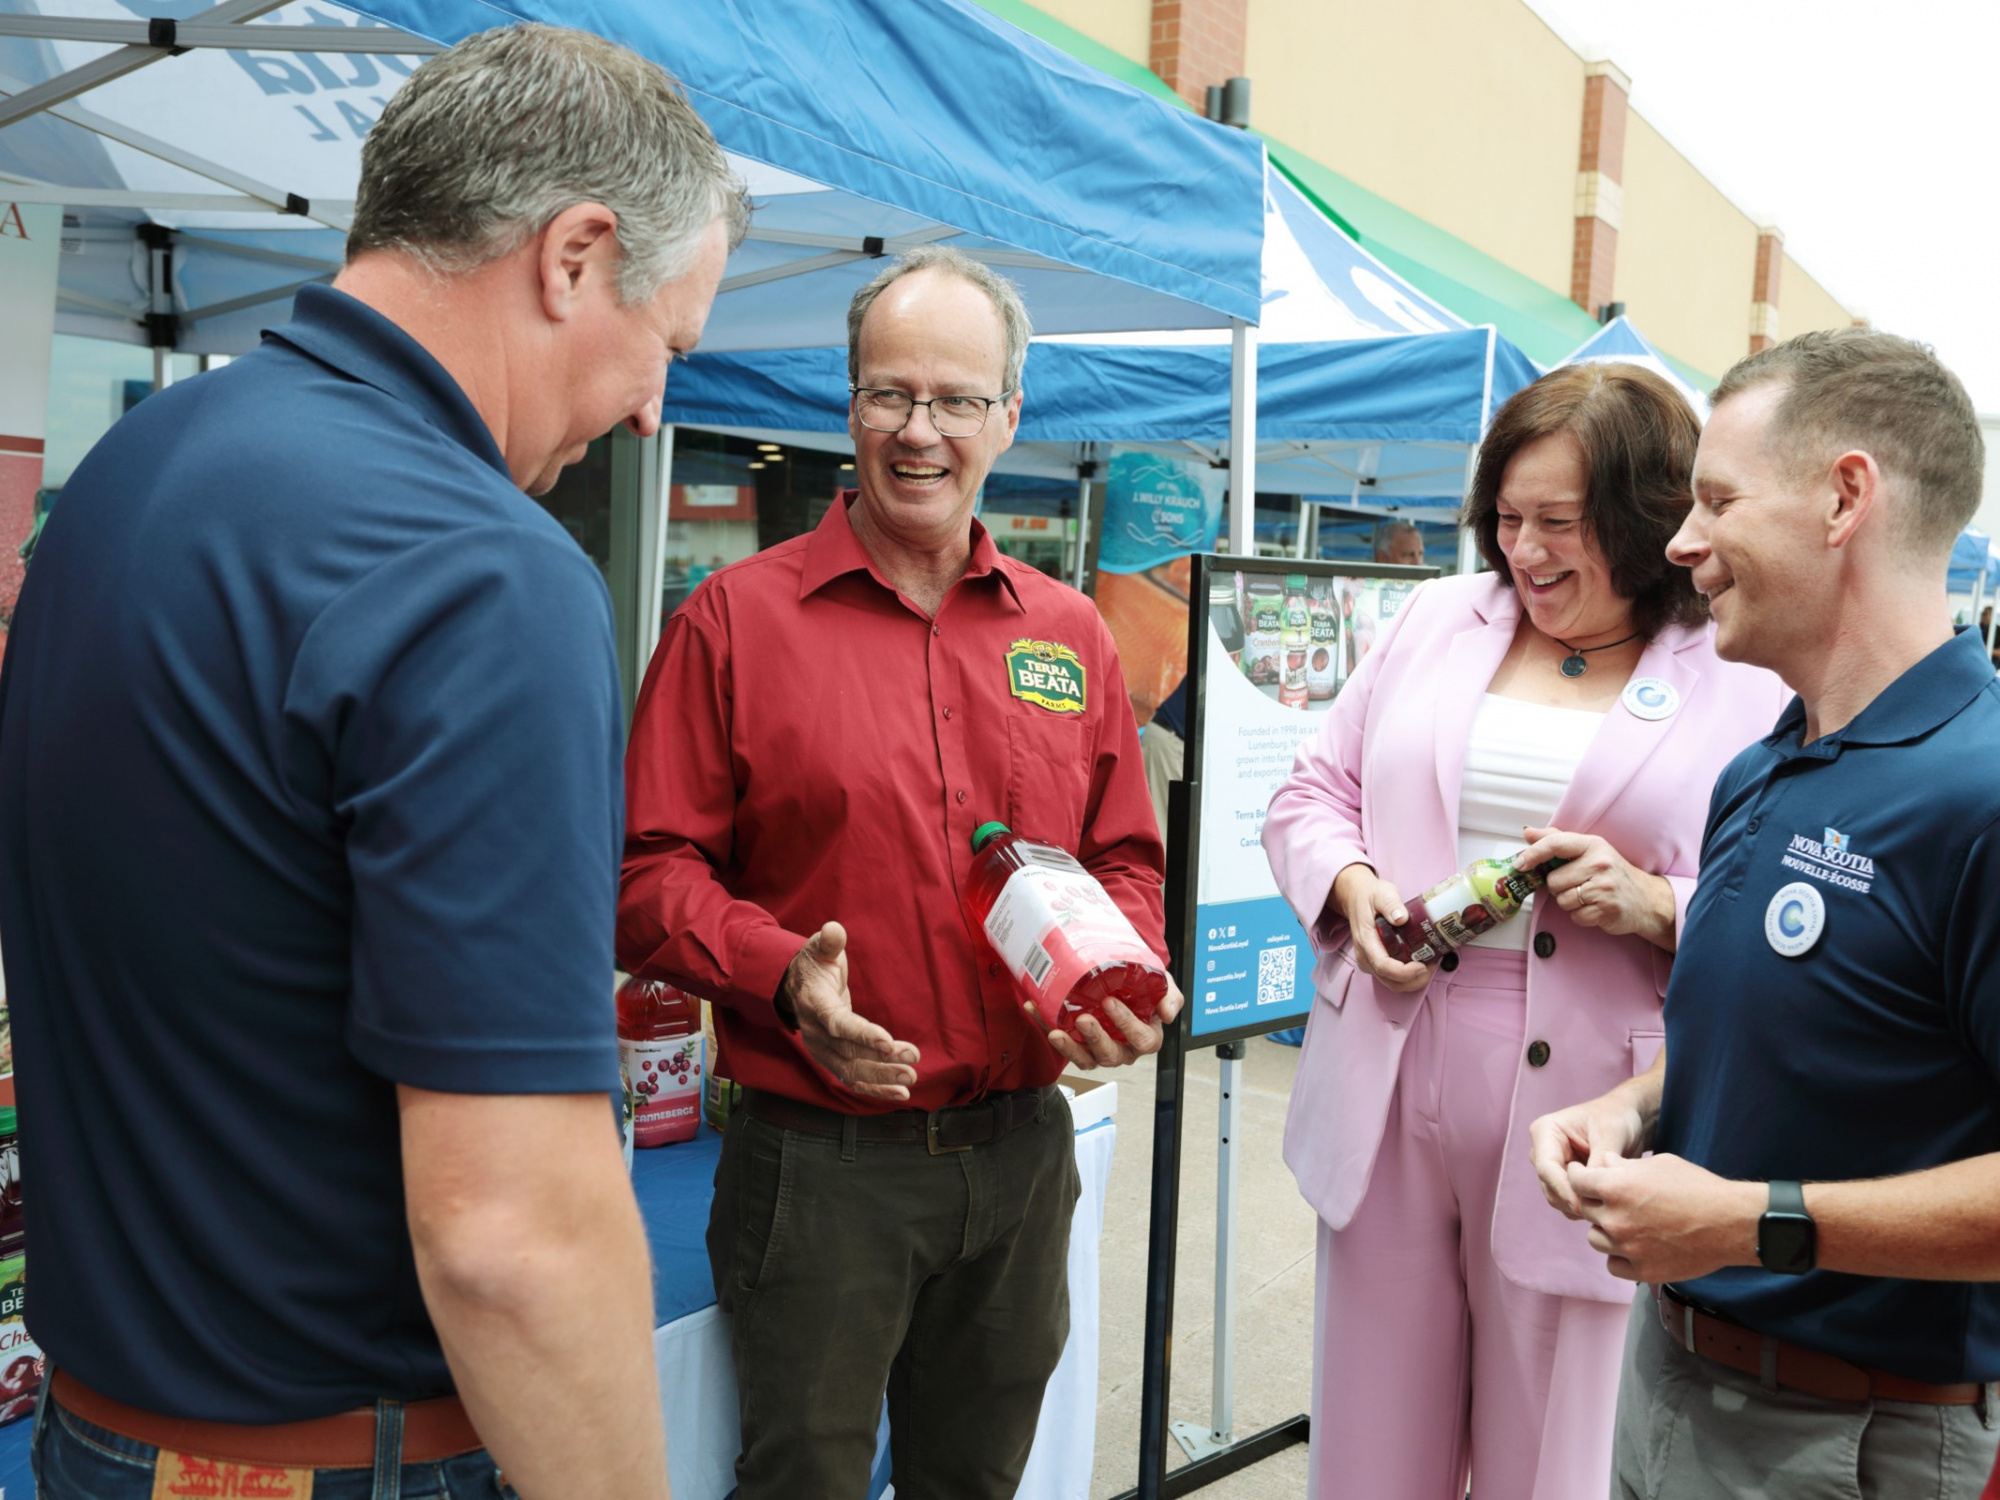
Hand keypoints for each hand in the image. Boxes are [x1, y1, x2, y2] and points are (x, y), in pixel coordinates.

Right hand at [781, 922, 920, 1101]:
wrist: (795, 987)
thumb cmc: (813, 965)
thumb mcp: (819, 948)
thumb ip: (829, 942)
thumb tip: (835, 929)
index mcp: (814, 1004)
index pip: (838, 1023)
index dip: (863, 1034)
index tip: (888, 1043)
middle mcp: (815, 1032)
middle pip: (849, 1052)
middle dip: (881, 1060)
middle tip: (911, 1061)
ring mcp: (822, 1049)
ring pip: (851, 1071)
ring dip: (881, 1078)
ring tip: (909, 1078)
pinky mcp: (831, 1059)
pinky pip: (852, 1079)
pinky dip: (874, 1089)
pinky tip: (898, 1094)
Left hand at [1030, 974, 1184, 1070]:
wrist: (1123, 979)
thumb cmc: (1145, 986)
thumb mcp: (1164, 985)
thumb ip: (1169, 996)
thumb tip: (1168, 1013)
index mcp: (1146, 1038)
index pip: (1142, 1040)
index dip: (1126, 1025)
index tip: (1110, 1003)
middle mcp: (1123, 1049)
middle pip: (1111, 1054)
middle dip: (1095, 1039)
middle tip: (1083, 1019)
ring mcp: (1099, 1049)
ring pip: (1085, 1059)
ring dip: (1069, 1048)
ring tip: (1055, 1032)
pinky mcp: (1078, 1044)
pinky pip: (1063, 1042)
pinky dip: (1047, 1026)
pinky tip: (1035, 1009)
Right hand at [1332, 862, 1431, 993]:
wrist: (1356, 897)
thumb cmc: (1370, 895)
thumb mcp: (1381, 893)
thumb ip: (1391, 904)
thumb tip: (1401, 918)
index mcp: (1365, 940)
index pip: (1383, 966)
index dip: (1404, 972)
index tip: (1423, 966)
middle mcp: (1365, 956)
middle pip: (1390, 981)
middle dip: (1414, 980)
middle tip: (1433, 966)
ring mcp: (1370, 961)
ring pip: (1392, 983)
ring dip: (1413, 981)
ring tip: (1431, 965)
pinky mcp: (1376, 962)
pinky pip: (1392, 978)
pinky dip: (1409, 977)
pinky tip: (1422, 964)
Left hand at [1517, 826, 1675, 946]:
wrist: (1645, 899)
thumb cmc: (1612, 873)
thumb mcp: (1588, 850)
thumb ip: (1556, 840)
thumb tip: (1528, 832)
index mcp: (1592, 845)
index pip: (1555, 844)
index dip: (1533, 854)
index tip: (1520, 863)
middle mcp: (1600, 863)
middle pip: (1554, 880)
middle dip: (1558, 887)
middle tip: (1576, 884)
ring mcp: (1604, 887)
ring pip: (1561, 900)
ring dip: (1568, 902)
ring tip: (1586, 896)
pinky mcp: (1606, 909)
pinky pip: (1574, 916)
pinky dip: (1579, 916)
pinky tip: (1593, 907)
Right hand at [1529, 1091, 1648, 1218]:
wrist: (1629, 1118)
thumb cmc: (1617, 1117)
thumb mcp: (1610, 1134)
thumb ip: (1598, 1162)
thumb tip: (1589, 1191)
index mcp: (1545, 1131)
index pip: (1546, 1167)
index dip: (1563, 1189)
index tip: (1584, 1206)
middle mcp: (1543, 1150)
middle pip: (1549, 1186)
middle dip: (1572, 1200)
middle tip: (1602, 1209)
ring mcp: (1553, 1167)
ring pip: (1557, 1198)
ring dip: (1579, 1206)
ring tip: (1609, 1204)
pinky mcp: (1564, 1180)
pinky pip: (1568, 1202)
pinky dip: (1584, 1206)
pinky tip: (1606, 1203)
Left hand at [1568, 1154, 1763, 1282]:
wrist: (1731, 1223)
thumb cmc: (1697, 1187)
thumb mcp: (1658, 1163)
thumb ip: (1623, 1166)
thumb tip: (1602, 1164)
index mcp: (1616, 1186)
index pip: (1576, 1180)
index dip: (1579, 1175)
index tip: (1584, 1176)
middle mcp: (1616, 1218)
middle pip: (1585, 1210)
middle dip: (1595, 1202)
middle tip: (1613, 1200)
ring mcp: (1628, 1248)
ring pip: (1595, 1239)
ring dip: (1605, 1230)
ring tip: (1626, 1224)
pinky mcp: (1643, 1271)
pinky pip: (1613, 1264)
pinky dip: (1619, 1256)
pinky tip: (1634, 1246)